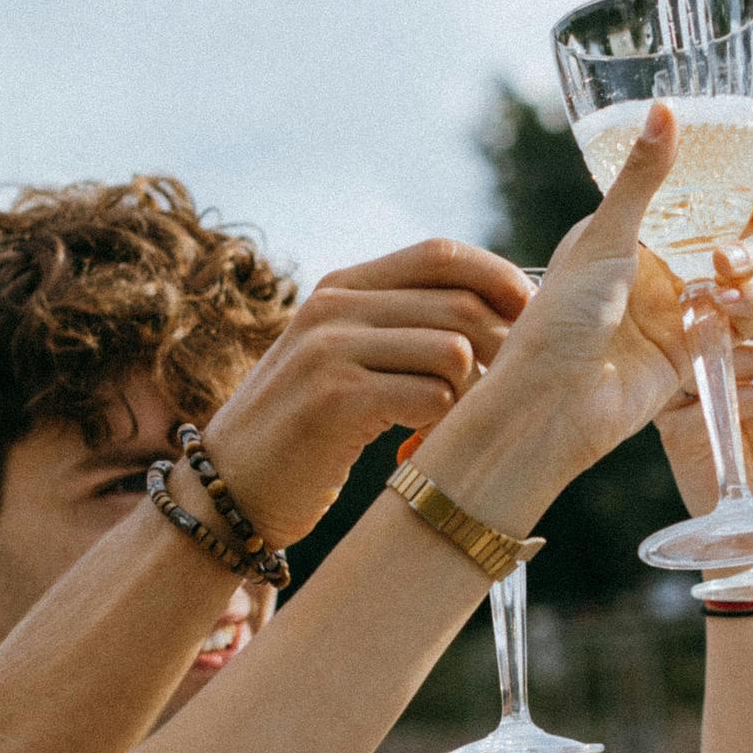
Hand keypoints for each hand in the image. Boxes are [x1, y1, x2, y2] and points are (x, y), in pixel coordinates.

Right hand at [203, 241, 530, 544]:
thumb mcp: (336, 366)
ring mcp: (331, 350)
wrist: (225, 497)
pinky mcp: (335, 399)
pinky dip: (438, 430)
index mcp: (339, 289)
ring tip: (442, 435)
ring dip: (467, 400)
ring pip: (453, 352)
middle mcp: (334, 308)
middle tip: (495, 402)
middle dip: (497, 354)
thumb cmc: (296, 442)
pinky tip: (413, 454)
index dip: (496, 279)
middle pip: (459, 304)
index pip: (439, 255)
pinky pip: (430, 398)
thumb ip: (390, 334)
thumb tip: (486, 322)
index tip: (527, 319)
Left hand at [481, 101, 752, 484]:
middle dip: (750, 251)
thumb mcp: (604, 238)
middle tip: (742, 263)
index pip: (696, 210)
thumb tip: (666, 107)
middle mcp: (652, 279)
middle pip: (723, 254)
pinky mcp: (683, 364)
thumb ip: (643, 179)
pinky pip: (732, 343)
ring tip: (752, 307)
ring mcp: (670, 322)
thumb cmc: (562, 318)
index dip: (741, 199)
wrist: (552, 402)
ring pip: (734, 299)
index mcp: (628, 241)